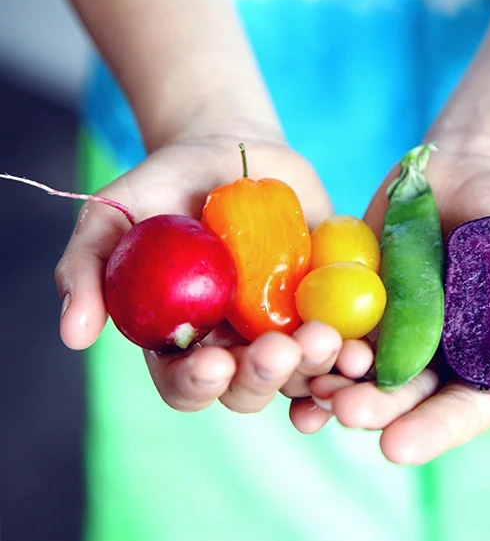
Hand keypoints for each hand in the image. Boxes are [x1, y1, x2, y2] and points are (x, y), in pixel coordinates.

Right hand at [55, 133, 343, 412]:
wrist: (233, 152)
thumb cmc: (167, 184)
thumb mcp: (115, 215)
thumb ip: (89, 268)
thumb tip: (74, 335)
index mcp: (183, 339)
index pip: (186, 383)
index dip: (198, 384)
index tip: (214, 361)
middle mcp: (235, 345)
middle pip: (250, 388)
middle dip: (265, 376)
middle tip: (280, 349)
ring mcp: (284, 329)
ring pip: (301, 373)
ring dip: (317, 368)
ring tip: (329, 341)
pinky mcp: (325, 306)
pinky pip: (343, 342)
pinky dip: (354, 354)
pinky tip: (364, 353)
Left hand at [290, 147, 489, 463]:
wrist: (472, 167)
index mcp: (483, 361)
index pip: (460, 409)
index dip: (431, 431)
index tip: (396, 447)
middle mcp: (433, 353)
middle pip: (401, 395)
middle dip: (373, 408)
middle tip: (345, 411)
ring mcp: (390, 325)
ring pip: (359, 368)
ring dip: (334, 383)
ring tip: (312, 390)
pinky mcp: (355, 295)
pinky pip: (331, 324)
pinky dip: (312, 342)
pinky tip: (289, 352)